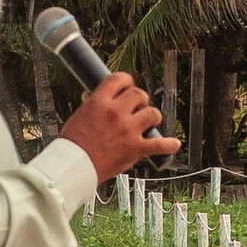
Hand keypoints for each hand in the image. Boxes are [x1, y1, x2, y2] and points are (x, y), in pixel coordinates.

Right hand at [58, 70, 174, 184]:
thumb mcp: (78, 116)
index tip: (127, 85)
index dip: (126, 80)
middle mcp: (116, 113)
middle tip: (136, 106)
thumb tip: (95, 97)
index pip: (119, 79)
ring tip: (148, 121)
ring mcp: (128, 130)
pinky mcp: (135, 148)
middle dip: (139, 99)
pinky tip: (174, 144)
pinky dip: (168, 145)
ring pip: (152, 113)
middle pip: (139, 94)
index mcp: (99, 102)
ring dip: (152, 116)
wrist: (74, 166)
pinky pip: (159, 145)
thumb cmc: (73, 144)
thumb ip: (92, 105)